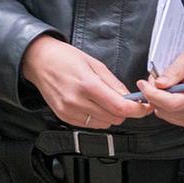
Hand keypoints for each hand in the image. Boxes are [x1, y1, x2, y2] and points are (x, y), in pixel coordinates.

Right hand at [21, 35, 147, 128]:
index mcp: (87, 85)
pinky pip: (90, 125)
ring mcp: (69, 111)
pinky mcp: (64, 116)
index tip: (145, 107)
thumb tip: (129, 97)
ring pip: (104, 124)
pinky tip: (92, 105)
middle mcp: (76, 101)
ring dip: (110, 115)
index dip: (137, 110)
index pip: (120, 107)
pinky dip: (96, 118)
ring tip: (103, 100)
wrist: (38, 61)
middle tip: (123, 100)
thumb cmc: (63, 58)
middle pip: (114, 118)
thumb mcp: (94, 64)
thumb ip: (113, 83)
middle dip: (123, 110)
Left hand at [137, 46, 183, 129]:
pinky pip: (169, 117)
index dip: (152, 94)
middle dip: (154, 94)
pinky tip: (172, 95)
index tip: (143, 84)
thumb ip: (174, 71)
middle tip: (157, 79)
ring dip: (158, 100)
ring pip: (164, 114)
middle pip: (165, 109)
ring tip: (168, 85)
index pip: (171, 103)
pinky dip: (164, 106)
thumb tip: (159, 83)